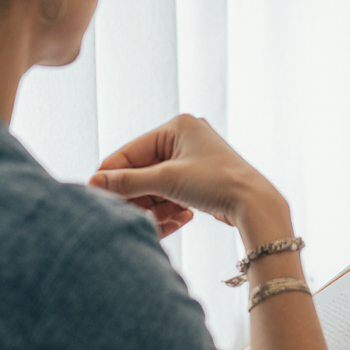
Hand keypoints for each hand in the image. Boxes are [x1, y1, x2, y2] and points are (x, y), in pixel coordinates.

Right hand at [89, 114, 288, 236]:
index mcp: (177, 127)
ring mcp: (193, 159)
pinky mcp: (200, 179)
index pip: (130, 152)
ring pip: (157, 187)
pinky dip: (171, 209)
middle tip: (130, 216)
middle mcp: (185, 138)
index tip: (95, 196)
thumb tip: (94, 182)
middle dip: (139, 197)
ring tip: (162, 221)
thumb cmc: (216, 182)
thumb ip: (128, 182)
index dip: (112, 176)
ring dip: (155, 208)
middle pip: (143, 172)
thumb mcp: (167, 180)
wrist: (255, 204)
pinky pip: (172, 194)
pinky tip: (181, 219)